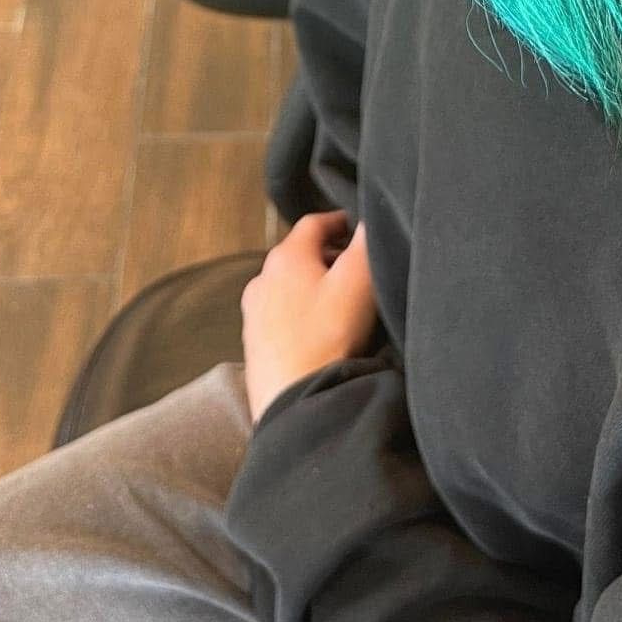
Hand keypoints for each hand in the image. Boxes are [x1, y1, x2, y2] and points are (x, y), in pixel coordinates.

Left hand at [241, 210, 377, 422]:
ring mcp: (253, 313)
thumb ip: (364, 244)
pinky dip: (300, 313)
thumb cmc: (328, 336)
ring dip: (312, 286)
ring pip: (288, 285)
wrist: (296, 400)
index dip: (339, 220)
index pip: (314, 223)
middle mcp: (261, 279)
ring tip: (340, 302)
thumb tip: (368, 222)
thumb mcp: (358, 282)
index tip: (358, 227)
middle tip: (356, 267)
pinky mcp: (253, 343)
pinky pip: (280, 315)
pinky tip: (318, 332)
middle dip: (328, 255)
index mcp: (285, 257)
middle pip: (299, 254)